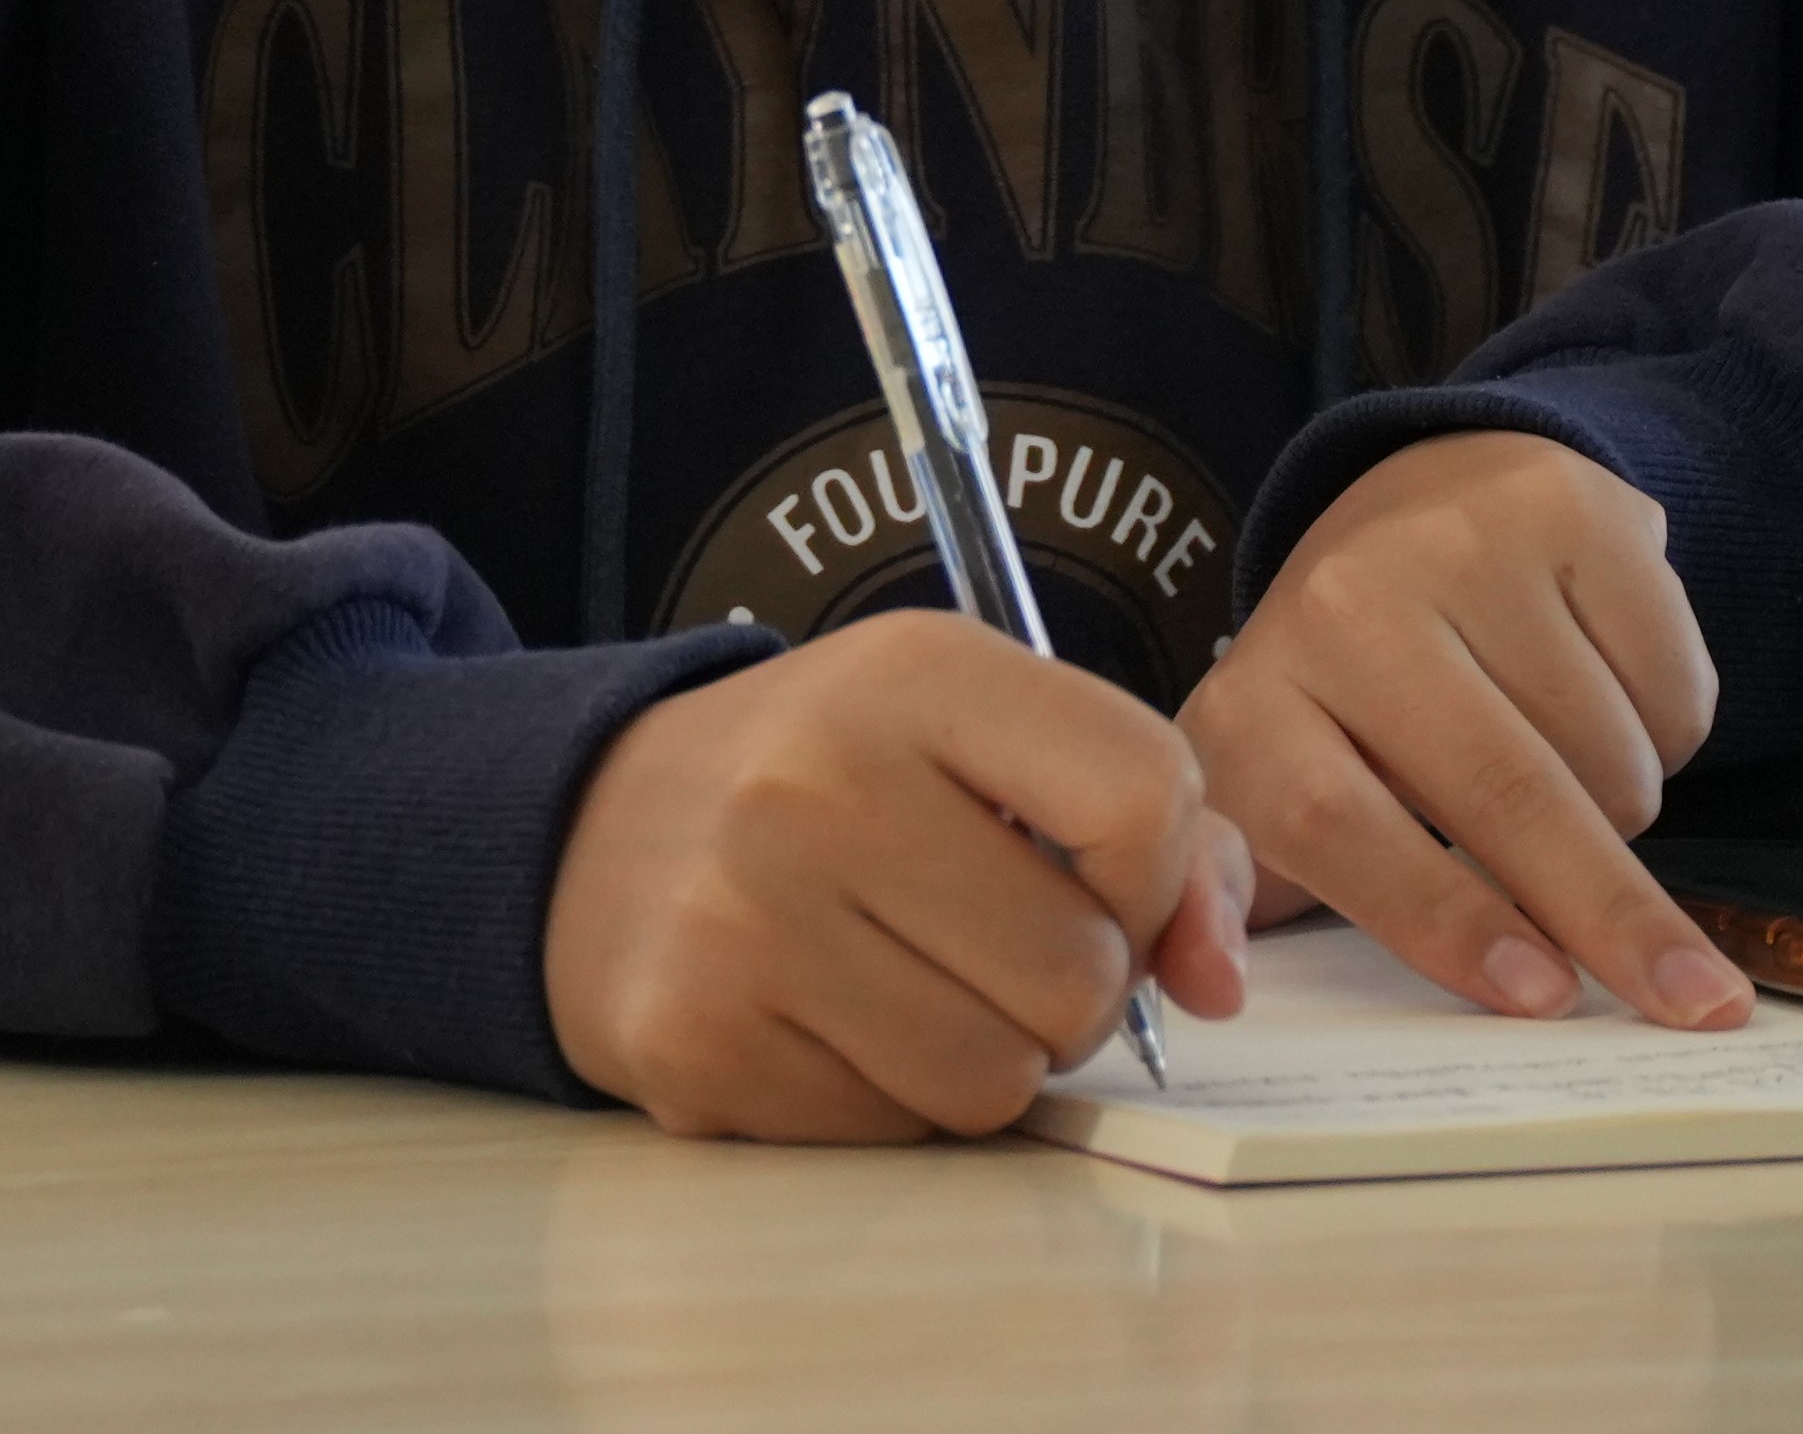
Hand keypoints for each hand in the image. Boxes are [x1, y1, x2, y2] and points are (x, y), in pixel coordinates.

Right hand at [543, 615, 1251, 1139]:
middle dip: (1069, 989)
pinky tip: (830, 1023)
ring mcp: (746, 920)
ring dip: (987, 1057)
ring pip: (998, 1076)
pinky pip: (893, 1130)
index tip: (1100, 882)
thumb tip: (1217, 983)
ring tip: (912, 985)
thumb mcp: (977, 738)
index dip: (1158, 875)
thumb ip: (1150, 829)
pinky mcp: (699, 1043)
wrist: (585, 834)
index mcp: (911, 672)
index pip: (1144, 794)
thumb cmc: (828, 784)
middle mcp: (817, 783)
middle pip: (1081, 971)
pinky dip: (890, 1098)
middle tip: (990, 948)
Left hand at [1183, 428, 1742, 1027]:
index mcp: (1255, 698)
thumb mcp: (1278, 785)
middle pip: (1500, 792)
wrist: (1427, 503)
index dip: (1444, 921)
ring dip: (1626, 809)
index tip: (1542, 997)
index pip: (1339, 826)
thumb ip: (1252, 892)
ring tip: (1573, 774)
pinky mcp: (1569, 507)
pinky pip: (1672, 684)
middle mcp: (1344, 602)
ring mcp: (1460, 541)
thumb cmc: (1354, 697)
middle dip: (1610, 916)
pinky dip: (1670, 729)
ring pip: (1607, 750)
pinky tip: (1613, 692)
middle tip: (1697, 1005)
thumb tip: (1220, 989)